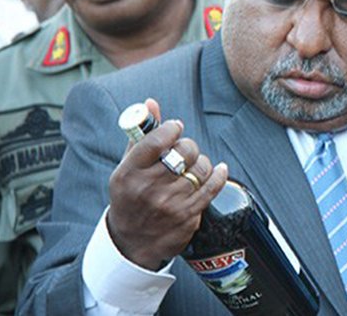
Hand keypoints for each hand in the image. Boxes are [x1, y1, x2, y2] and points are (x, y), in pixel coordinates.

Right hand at [107, 98, 227, 269]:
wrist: (132, 242)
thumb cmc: (130, 197)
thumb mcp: (127, 167)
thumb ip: (141, 135)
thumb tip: (150, 103)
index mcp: (129, 172)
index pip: (157, 140)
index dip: (172, 129)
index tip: (175, 128)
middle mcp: (149, 188)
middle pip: (184, 151)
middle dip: (188, 146)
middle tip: (184, 151)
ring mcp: (170, 203)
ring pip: (201, 167)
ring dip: (202, 162)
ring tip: (192, 166)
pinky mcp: (188, 215)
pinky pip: (212, 187)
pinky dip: (219, 174)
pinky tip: (219, 169)